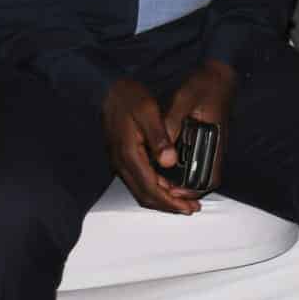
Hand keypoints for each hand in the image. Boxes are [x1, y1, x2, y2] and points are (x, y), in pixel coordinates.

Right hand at [102, 78, 196, 214]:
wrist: (108, 90)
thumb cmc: (128, 97)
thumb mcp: (147, 111)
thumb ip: (159, 137)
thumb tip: (169, 161)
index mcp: (129, 154)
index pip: (151, 187)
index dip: (170, 201)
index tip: (188, 206)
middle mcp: (122, 163)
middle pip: (145, 195)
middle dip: (169, 205)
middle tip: (190, 208)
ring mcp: (120, 162)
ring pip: (141, 191)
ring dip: (162, 199)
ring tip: (182, 202)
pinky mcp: (123, 158)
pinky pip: (138, 181)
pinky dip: (154, 189)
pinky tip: (167, 185)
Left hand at [162, 59, 236, 192]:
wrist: (218, 73)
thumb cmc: (205, 84)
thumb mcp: (184, 100)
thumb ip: (172, 122)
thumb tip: (160, 145)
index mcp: (215, 138)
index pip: (211, 177)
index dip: (193, 190)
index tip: (174, 192)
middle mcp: (216, 145)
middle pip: (206, 180)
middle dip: (185, 191)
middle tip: (164, 190)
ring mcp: (212, 144)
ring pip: (201, 173)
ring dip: (184, 182)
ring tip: (163, 182)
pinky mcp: (207, 139)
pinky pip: (198, 161)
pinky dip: (184, 170)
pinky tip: (169, 165)